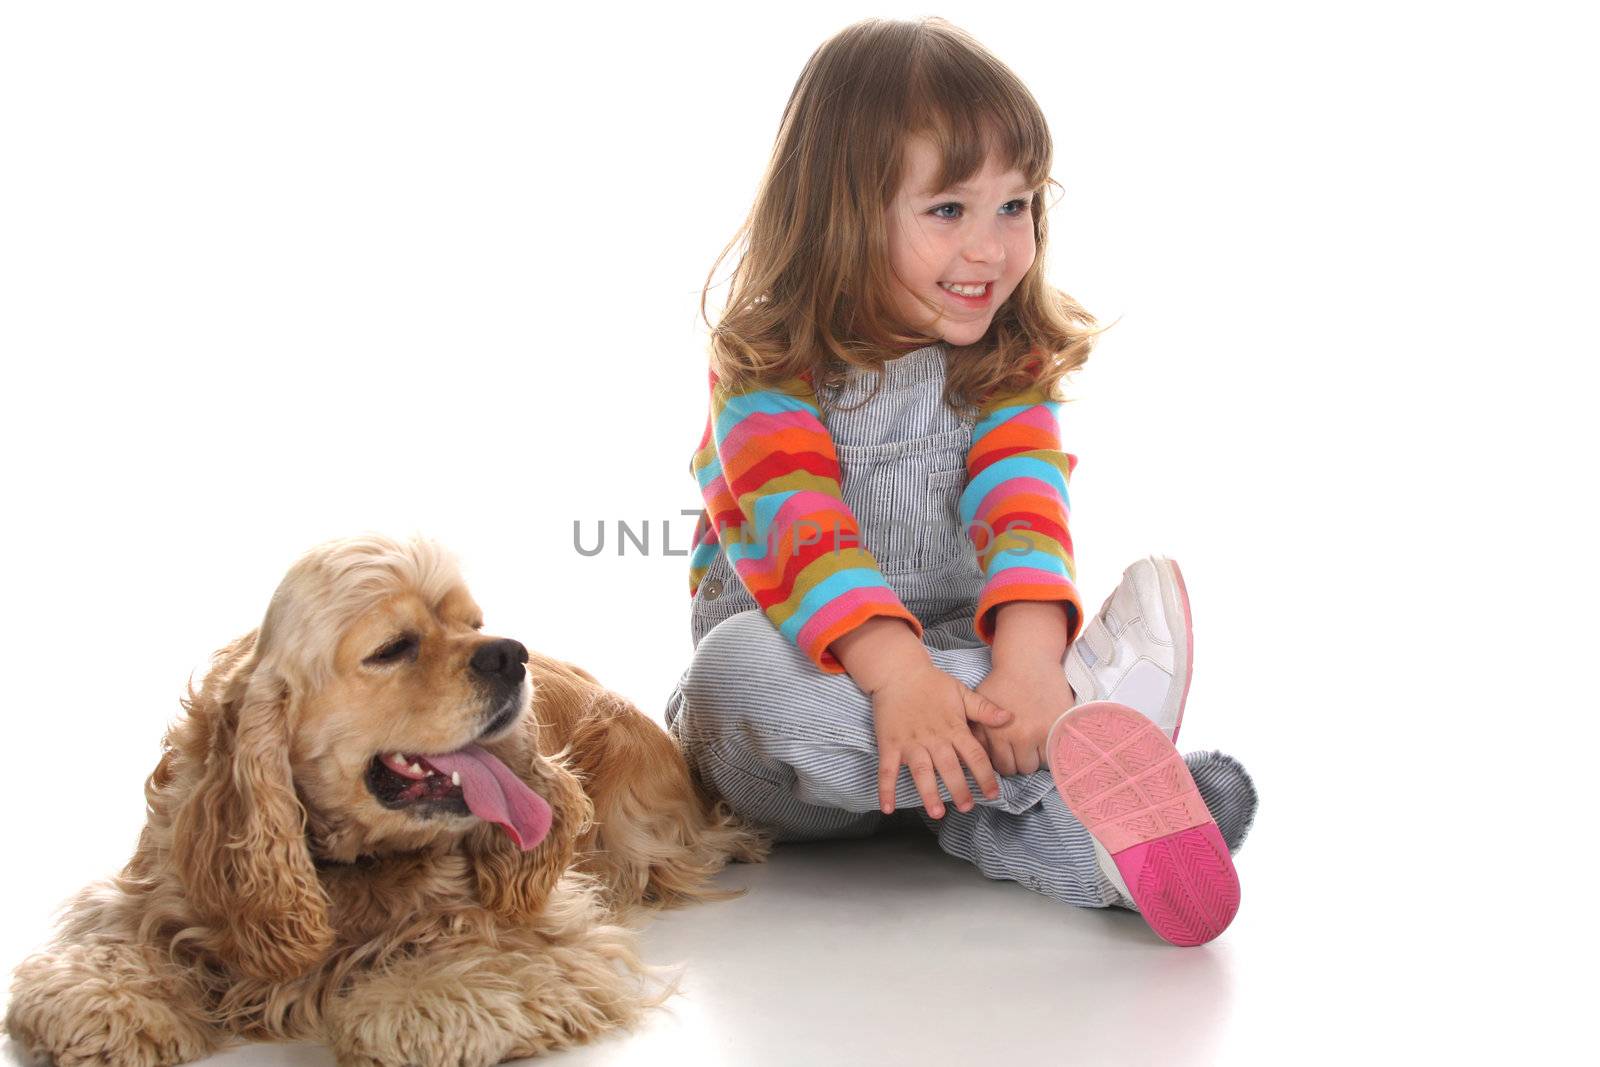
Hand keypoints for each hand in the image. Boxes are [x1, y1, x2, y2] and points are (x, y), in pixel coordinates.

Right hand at [868, 662, 1012, 818]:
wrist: (898, 671)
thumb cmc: (932, 683)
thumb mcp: (961, 692)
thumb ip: (984, 709)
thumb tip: (1010, 717)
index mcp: (953, 728)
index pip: (974, 755)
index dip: (985, 775)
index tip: (993, 793)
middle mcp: (933, 738)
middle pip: (949, 768)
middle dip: (960, 789)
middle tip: (967, 807)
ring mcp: (910, 743)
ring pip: (921, 772)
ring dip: (929, 793)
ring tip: (937, 812)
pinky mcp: (889, 744)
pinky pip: (886, 770)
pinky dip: (885, 789)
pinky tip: (887, 808)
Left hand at [972, 659, 1075, 775]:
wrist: (1027, 661)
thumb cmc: (1002, 682)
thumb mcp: (980, 705)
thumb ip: (977, 732)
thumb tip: (975, 756)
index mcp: (997, 732)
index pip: (1002, 766)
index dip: (1006, 761)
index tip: (1009, 754)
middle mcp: (1019, 736)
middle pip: (1021, 768)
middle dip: (1021, 761)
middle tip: (1023, 749)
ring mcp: (1041, 733)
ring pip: (1039, 763)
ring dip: (1037, 757)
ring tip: (1035, 743)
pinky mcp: (1059, 727)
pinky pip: (1056, 753)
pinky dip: (1052, 750)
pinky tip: (1047, 739)